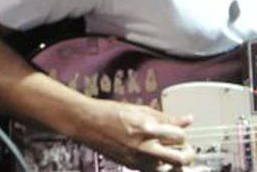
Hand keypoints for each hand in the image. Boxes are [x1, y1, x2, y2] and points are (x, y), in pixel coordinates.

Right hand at [75, 99, 194, 171]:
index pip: (179, 135)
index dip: (182, 132)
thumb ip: (165, 117)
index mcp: (146, 128)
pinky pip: (156, 171)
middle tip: (186, 148)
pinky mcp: (133, 167)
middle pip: (181, 158)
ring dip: (176, 161)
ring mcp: (139, 159)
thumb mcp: (139, 110)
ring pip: (171, 169)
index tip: (178, 130)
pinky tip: (158, 157)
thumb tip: (186, 120)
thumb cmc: (108, 113)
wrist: (86, 123)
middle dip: (188, 153)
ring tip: (172, 153)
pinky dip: (162, 166)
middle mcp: (144, 146)